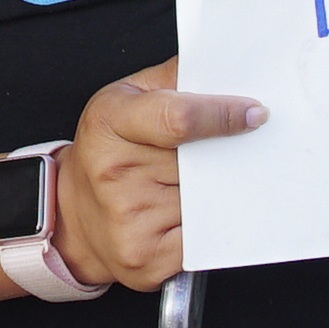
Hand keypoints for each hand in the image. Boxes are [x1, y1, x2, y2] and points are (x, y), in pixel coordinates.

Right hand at [51, 58, 264, 292]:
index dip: (223, 114)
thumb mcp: (127, 97)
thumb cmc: (110, 148)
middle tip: (229, 151)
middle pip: (202, 164)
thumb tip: (230, 67)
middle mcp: (113, 174)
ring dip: (220, 192)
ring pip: (208, 202)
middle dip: (224, 156)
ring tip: (203, 184)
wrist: (73, 216)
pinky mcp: (146, 260)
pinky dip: (212, 226)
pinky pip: (203, 240)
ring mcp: (129, 221)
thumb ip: (176, 78)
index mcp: (110, 122)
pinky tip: (197, 215)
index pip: (178, 118)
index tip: (254, 113)